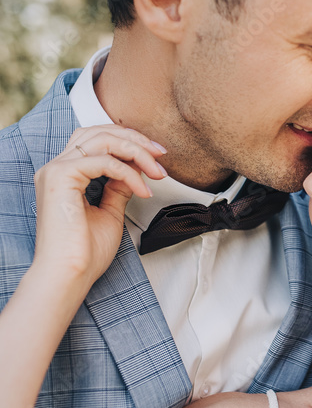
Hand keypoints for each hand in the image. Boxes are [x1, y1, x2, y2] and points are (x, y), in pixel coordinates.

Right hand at [32, 125, 167, 287]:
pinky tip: (143, 190)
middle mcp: (57, 167)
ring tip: (157, 172)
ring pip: (103, 140)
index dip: (129, 142)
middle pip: (99, 132)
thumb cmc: (85, 253)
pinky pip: (104, 162)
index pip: (97, 140)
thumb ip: (118, 188)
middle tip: (161, 155)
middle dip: (135, 139)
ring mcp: (56, 170)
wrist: (69, 275)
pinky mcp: (61, 177)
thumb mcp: (110, 212)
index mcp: (65, 174)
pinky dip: (129, 173)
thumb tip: (135, 170)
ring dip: (136, 152)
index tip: (156, 158)